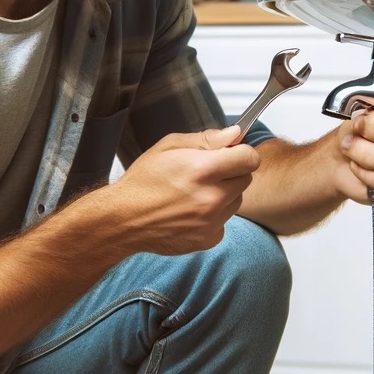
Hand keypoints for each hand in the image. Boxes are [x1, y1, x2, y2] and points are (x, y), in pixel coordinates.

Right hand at [111, 124, 258, 253]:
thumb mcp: (169, 146)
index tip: (231, 155)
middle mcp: (212, 197)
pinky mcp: (209, 239)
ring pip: (236, 200)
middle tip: (205, 174)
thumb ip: (207, 139)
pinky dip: (213, 216)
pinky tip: (190, 212)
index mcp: (204, 169)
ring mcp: (212, 221)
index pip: (250, 158)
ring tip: (194, 194)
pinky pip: (224, 221)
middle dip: (231, 173)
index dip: (241, 153)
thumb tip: (235, 134)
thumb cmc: (143, 181)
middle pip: (246, 179)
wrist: (123, 219)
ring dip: (224, 194)